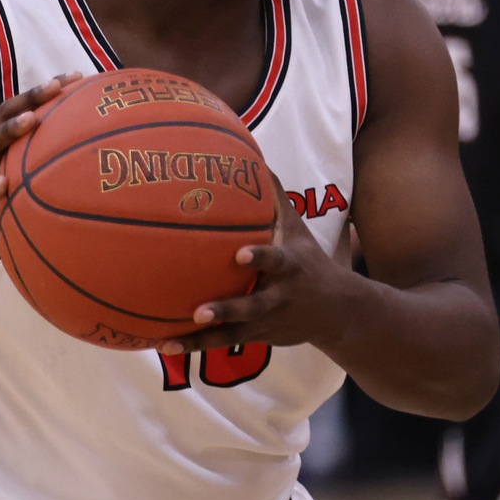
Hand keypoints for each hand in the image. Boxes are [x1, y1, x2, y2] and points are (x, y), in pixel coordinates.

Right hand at [0, 76, 80, 280]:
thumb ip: (46, 170)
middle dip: (29, 99)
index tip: (74, 76)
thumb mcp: (24, 188)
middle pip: (4, 119)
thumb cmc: (2, 214)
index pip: (21, 112)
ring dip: (9, 132)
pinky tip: (3, 185)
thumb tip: (91, 160)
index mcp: (3, 152)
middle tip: (56, 85)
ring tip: (31, 121)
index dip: (44, 92)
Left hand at [163, 198, 358, 354]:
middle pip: (252, 306)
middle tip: (198, 311)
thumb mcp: (297, 229)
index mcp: (288, 267)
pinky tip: (163, 344)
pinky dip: (194, 345)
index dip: (260, 258)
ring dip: (201, 338)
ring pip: (232, 332)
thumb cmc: (308, 260)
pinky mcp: (256, 338)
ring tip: (170, 340)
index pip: (275, 261)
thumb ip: (274, 196)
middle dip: (227, 309)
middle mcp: (278, 297)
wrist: (336, 311)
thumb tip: (253, 155)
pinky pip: (222, 343)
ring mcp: (266, 321)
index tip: (241, 255)